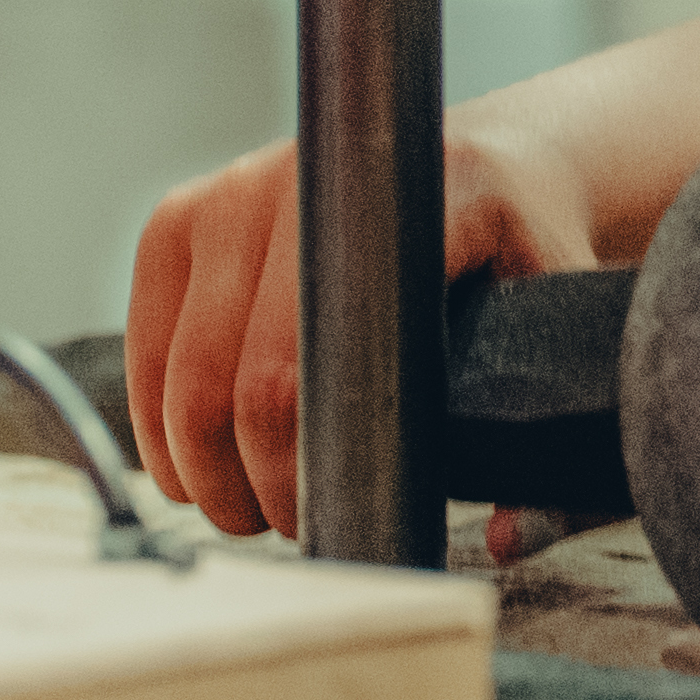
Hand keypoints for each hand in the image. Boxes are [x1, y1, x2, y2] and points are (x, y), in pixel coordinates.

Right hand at [123, 112, 600, 539]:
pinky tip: (196, 460)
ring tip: (244, 503)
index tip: (322, 512)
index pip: (302, 365)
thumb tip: (507, 537)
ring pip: (174, 365)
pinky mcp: (183, 215)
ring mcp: (231, 190)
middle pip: (222, 375)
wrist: (485, 161)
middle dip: (237, 479)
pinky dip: (158, 416)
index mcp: (399, 202)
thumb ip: (545, 428)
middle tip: (282, 525)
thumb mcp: (554, 322)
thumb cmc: (519, 249)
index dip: (295, 463)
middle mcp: (299, 180)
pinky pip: (144, 337)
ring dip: (192, 458)